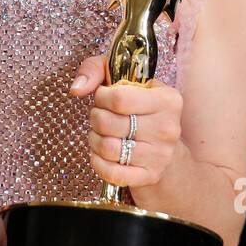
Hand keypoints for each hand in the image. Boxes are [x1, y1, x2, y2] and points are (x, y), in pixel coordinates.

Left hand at [69, 54, 183, 189]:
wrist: (161, 142)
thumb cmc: (138, 105)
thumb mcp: (122, 76)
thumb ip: (95, 69)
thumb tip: (77, 89)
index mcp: (168, 99)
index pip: (119, 98)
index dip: (101, 97)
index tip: (103, 97)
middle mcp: (168, 128)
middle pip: (109, 123)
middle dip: (96, 118)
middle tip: (101, 117)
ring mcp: (161, 155)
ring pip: (108, 148)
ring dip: (95, 139)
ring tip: (101, 133)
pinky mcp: (150, 175)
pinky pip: (112, 173)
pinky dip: (98, 162)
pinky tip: (101, 153)